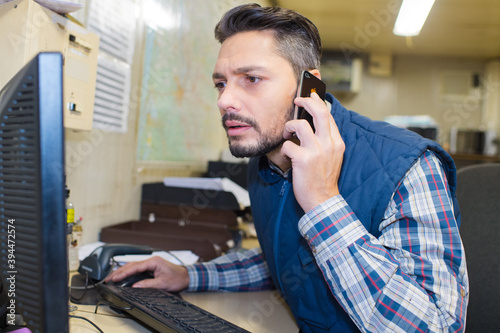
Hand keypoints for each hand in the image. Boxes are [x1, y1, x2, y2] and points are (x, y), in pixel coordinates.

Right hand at [105, 256, 188, 290]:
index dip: (124, 273)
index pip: (135, 267)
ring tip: (112, 277)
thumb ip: (148, 284)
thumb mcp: (163, 283)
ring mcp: (151, 263)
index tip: (115, 278)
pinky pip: (137, 269)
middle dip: (119, 272)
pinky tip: (123, 276)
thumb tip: (135, 286)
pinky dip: (128, 272)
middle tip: (108, 279)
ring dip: (122, 271)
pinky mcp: (151, 267)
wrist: (186, 276)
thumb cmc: (177, 278)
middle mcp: (151, 261)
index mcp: (154, 262)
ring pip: (133, 266)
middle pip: (131, 265)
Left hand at [282, 93, 344, 211]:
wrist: (322, 201)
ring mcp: (316, 151)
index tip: (309, 96)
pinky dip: (284, 149)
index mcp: (337, 142)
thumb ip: (326, 140)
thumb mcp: (332, 157)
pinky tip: (287, 156)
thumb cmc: (323, 179)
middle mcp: (329, 144)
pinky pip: (288, 145)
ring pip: (299, 124)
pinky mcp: (303, 160)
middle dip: (305, 101)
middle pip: (319, 111)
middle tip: (297, 101)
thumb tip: (313, 123)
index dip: (317, 102)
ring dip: (289, 126)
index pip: (328, 114)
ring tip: (287, 134)